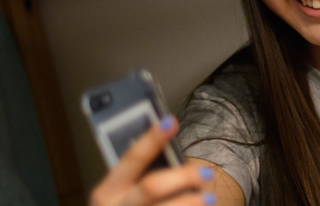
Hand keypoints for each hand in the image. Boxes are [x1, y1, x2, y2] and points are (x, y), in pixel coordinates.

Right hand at [89, 116, 216, 205]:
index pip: (132, 158)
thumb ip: (140, 176)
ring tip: (210, 198)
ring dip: (190, 202)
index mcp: (108, 190)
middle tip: (206, 172)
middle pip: (151, 187)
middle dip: (182, 177)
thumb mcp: (121, 193)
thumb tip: (171, 151)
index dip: (151, 139)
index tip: (170, 121)